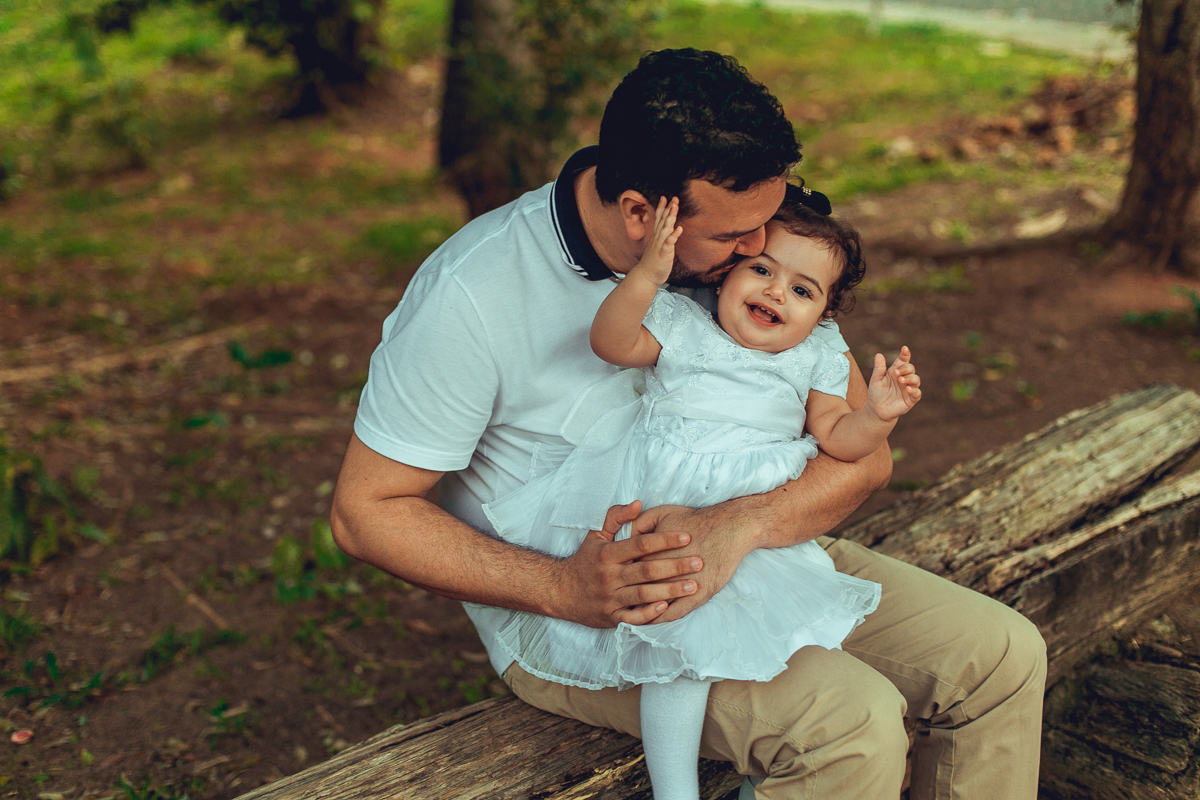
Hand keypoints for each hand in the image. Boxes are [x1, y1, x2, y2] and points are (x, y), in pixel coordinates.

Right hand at [557, 501, 702, 627]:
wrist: (560, 592)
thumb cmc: (585, 561)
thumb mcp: (595, 535)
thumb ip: (616, 517)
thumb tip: (638, 503)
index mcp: (607, 554)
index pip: (640, 544)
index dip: (664, 540)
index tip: (686, 536)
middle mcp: (608, 576)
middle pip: (646, 570)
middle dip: (675, 566)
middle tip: (698, 562)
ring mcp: (609, 598)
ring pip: (643, 594)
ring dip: (670, 590)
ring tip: (693, 586)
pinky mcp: (610, 618)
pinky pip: (632, 618)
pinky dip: (649, 614)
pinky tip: (667, 607)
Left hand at [625, 503, 755, 623]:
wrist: (728, 528)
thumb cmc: (694, 520)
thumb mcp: (662, 513)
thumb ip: (639, 522)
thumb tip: (624, 534)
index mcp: (651, 552)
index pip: (627, 569)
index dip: (619, 575)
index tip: (613, 581)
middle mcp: (664, 571)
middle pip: (638, 588)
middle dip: (626, 595)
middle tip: (617, 600)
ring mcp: (681, 585)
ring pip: (654, 604)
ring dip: (641, 610)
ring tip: (631, 614)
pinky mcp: (698, 595)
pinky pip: (674, 613)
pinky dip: (661, 618)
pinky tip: (653, 620)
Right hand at [629, 197, 681, 286]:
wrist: (645, 276)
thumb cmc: (652, 263)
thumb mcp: (657, 248)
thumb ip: (661, 239)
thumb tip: (665, 231)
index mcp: (657, 237)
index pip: (659, 219)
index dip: (662, 208)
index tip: (665, 198)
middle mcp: (658, 239)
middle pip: (663, 220)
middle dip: (668, 209)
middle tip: (673, 198)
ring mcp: (660, 245)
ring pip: (665, 228)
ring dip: (670, 217)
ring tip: (675, 207)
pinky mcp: (664, 253)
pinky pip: (669, 243)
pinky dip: (674, 235)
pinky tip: (679, 229)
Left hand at [866, 345, 921, 421]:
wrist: (876, 410)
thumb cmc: (876, 393)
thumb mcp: (875, 380)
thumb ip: (878, 368)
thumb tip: (878, 354)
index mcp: (896, 371)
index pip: (903, 360)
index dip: (905, 354)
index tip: (904, 349)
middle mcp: (904, 378)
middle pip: (911, 368)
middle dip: (905, 368)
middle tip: (896, 372)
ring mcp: (908, 388)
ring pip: (916, 379)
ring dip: (910, 378)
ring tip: (901, 380)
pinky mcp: (911, 399)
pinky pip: (917, 393)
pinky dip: (914, 390)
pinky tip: (908, 389)